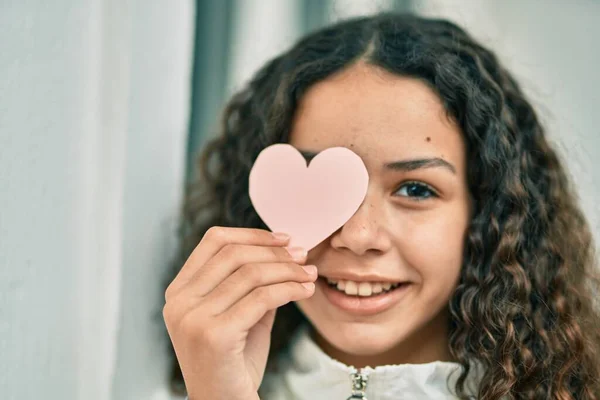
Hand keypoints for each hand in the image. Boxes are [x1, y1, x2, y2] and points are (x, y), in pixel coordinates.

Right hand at [163, 227, 316, 399]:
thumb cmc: (234, 362)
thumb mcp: (238, 313)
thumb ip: (251, 283)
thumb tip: (284, 250)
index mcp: (179, 291)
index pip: (214, 241)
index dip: (252, 234)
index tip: (283, 239)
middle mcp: (179, 302)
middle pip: (235, 254)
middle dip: (275, 252)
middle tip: (303, 256)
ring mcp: (193, 318)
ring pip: (251, 274)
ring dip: (288, 270)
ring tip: (309, 274)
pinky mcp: (215, 335)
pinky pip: (262, 298)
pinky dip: (290, 289)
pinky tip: (305, 291)